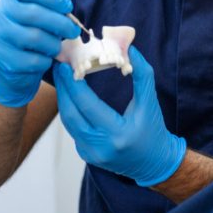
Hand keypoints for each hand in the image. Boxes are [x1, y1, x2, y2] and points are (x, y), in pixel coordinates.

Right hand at [0, 0, 79, 106]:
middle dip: (61, 23)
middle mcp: (0, 14)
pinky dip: (45, 61)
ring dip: (54, 44)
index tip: (68, 6)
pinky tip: (45, 59)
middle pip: (34, 14)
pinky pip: (32, 60)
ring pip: (35, 38)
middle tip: (74, 30)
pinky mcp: (2, 59)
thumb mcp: (39, 10)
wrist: (12, 64)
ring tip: (57, 46)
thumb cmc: (31, 31)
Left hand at [54, 47, 185, 186]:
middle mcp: (101, 147)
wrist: (154, 162)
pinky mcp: (87, 155)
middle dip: (63, 89)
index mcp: (117, 134)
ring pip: (68, 123)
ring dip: (64, 100)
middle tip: (59, 68)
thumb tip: (130, 49)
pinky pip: (73, 130)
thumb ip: (142, 75)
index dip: (73, 85)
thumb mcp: (150, 102)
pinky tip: (70, 97)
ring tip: (62, 80)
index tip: (65, 66)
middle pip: (71, 115)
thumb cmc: (153, 130)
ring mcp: (91, 154)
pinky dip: (71, 112)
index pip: (87, 106)